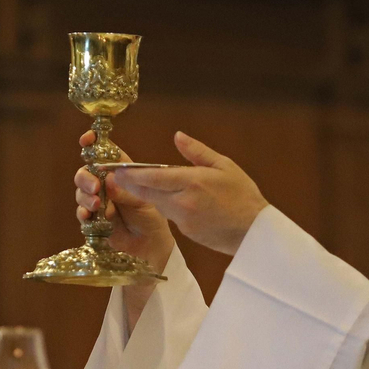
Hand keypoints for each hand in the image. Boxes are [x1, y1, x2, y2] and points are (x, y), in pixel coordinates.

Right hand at [74, 132, 176, 274]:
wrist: (150, 245)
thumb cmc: (151, 218)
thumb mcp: (143, 202)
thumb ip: (126, 193)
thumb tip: (108, 181)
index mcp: (120, 174)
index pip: (104, 154)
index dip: (93, 144)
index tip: (86, 140)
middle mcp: (106, 186)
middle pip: (86, 173)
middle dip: (86, 177)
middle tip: (95, 186)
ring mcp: (98, 203)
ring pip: (81, 192)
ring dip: (85, 195)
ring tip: (96, 204)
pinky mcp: (93, 220)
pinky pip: (82, 213)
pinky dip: (83, 212)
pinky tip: (88, 215)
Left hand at [107, 131, 268, 255]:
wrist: (254, 231)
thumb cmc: (243, 195)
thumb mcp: (224, 166)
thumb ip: (197, 152)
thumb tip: (177, 136)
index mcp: (193, 182)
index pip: (153, 177)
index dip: (131, 174)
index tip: (117, 169)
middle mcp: (183, 202)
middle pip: (147, 193)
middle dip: (129, 185)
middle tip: (115, 176)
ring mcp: (183, 219)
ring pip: (156, 204)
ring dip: (147, 195)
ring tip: (136, 184)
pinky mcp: (185, 232)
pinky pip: (169, 215)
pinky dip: (165, 206)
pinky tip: (167, 199)